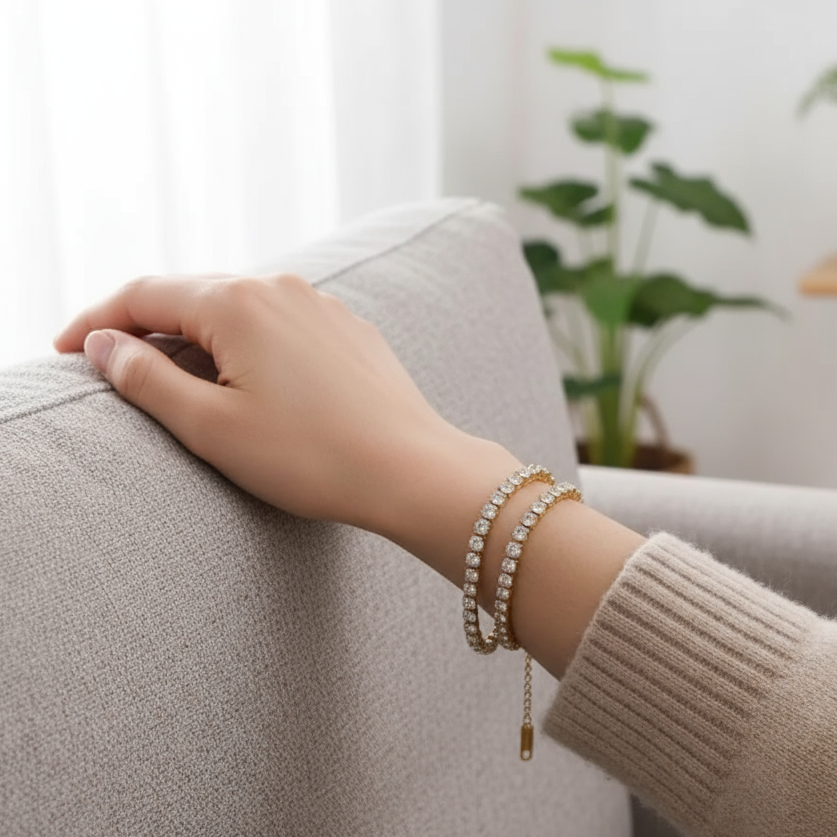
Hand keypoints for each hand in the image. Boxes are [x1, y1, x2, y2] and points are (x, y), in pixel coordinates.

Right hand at [54, 273, 495, 536]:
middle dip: (143, 326)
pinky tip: (245, 375)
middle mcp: (279, 287)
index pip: (142, 296)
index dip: (95, 321)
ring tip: (174, 374)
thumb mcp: (211, 426)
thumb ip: (145, 379)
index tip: (64, 352)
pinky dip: (245, 342)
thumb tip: (103, 345)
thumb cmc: (311, 457)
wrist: (412, 470)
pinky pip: (279, 323)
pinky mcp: (346, 328)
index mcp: (236, 302)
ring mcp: (319, 304)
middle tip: (110, 365)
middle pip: (189, 295)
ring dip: (196, 335)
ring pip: (237, 308)